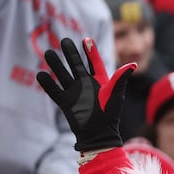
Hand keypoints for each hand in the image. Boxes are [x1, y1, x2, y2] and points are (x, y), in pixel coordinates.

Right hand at [36, 37, 135, 151]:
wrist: (99, 135)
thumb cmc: (110, 115)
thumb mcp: (116, 95)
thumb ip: (120, 79)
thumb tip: (133, 64)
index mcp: (100, 82)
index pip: (95, 63)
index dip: (91, 51)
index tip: (86, 39)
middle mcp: (86, 85)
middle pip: (76, 65)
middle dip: (70, 53)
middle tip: (63, 40)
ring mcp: (75, 93)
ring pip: (63, 75)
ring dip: (55, 64)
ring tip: (48, 53)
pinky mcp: (66, 103)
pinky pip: (54, 91)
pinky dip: (47, 84)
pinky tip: (40, 74)